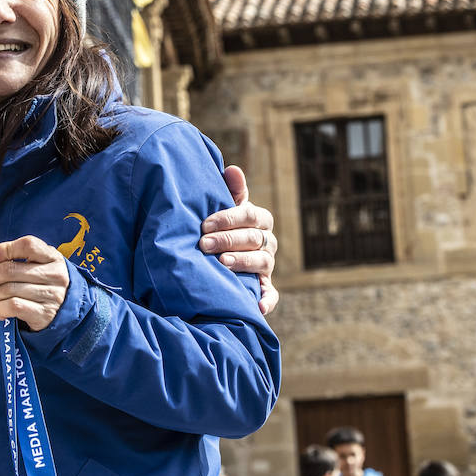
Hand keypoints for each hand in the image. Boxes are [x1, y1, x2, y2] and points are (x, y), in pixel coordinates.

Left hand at [0, 236, 69, 330]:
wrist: (64, 312)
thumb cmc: (43, 284)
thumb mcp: (37, 266)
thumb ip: (17, 258)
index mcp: (52, 257)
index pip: (28, 245)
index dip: (5, 249)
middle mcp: (55, 275)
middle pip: (11, 269)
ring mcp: (51, 295)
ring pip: (8, 290)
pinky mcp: (44, 314)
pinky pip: (13, 306)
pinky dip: (0, 308)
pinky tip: (0, 310)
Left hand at [199, 164, 279, 314]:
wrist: (224, 252)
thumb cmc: (223, 224)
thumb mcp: (227, 206)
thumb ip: (231, 190)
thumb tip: (232, 169)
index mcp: (260, 219)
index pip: (250, 216)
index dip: (228, 219)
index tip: (204, 224)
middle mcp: (268, 241)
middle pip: (253, 239)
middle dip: (228, 240)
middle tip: (204, 244)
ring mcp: (268, 264)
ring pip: (262, 262)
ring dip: (243, 263)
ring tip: (222, 264)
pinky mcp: (265, 286)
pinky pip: (271, 294)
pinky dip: (267, 300)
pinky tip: (258, 305)